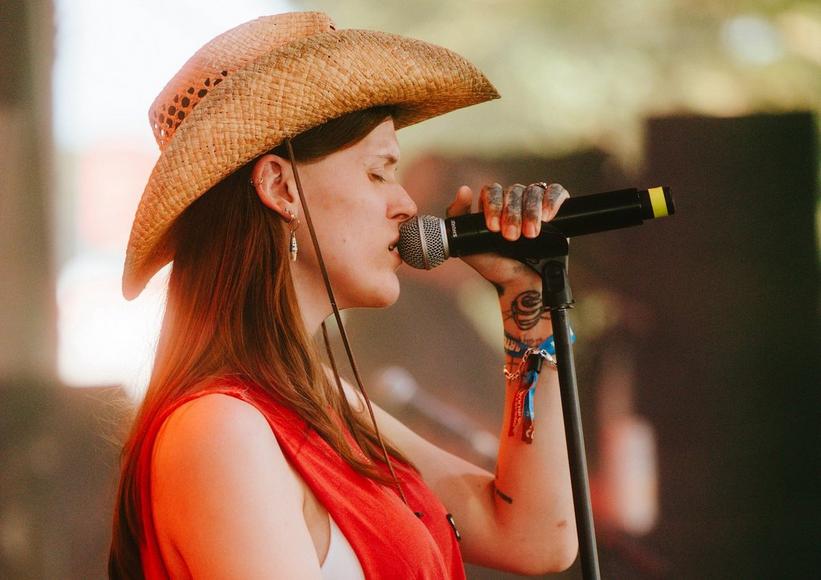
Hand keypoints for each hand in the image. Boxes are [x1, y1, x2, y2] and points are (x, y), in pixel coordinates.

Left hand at [445, 182, 569, 288]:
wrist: (520, 284)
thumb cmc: (494, 265)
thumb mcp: (467, 244)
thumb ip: (457, 217)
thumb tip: (464, 189)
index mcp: (493, 205)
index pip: (493, 191)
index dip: (493, 205)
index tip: (493, 228)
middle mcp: (514, 201)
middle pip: (514, 191)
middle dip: (512, 215)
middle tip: (511, 237)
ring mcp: (535, 204)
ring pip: (533, 192)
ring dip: (531, 213)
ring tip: (530, 235)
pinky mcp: (556, 210)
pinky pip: (556, 192)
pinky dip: (552, 201)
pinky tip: (548, 216)